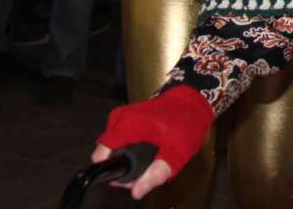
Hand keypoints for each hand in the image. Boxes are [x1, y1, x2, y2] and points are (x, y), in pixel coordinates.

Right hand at [93, 85, 213, 199]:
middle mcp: (118, 118)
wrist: (192, 100)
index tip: (129, 177)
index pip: (100, 155)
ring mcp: (121, 115)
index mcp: (126, 126)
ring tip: (150, 161)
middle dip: (123, 167)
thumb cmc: (185, 123)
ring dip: (127, 158)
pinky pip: (118, 138)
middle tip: (146, 171)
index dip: (112, 171)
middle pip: (106, 153)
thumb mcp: (176, 153)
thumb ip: (156, 174)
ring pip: (112, 147)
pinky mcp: (125, 116)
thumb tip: (136, 193)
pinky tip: (147, 151)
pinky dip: (129, 148)